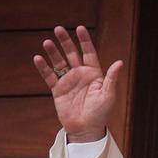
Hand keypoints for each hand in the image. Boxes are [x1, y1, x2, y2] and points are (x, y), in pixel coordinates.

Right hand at [33, 26, 122, 142]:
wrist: (87, 129)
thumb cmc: (101, 113)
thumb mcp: (108, 95)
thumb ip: (111, 78)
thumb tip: (119, 62)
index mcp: (94, 74)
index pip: (89, 53)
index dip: (84, 41)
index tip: (80, 28)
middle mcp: (80, 75)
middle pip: (72, 54)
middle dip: (66, 42)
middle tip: (58, 29)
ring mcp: (68, 82)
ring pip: (59, 63)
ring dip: (53, 52)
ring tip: (47, 41)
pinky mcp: (58, 90)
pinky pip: (49, 76)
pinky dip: (43, 68)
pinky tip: (38, 58)